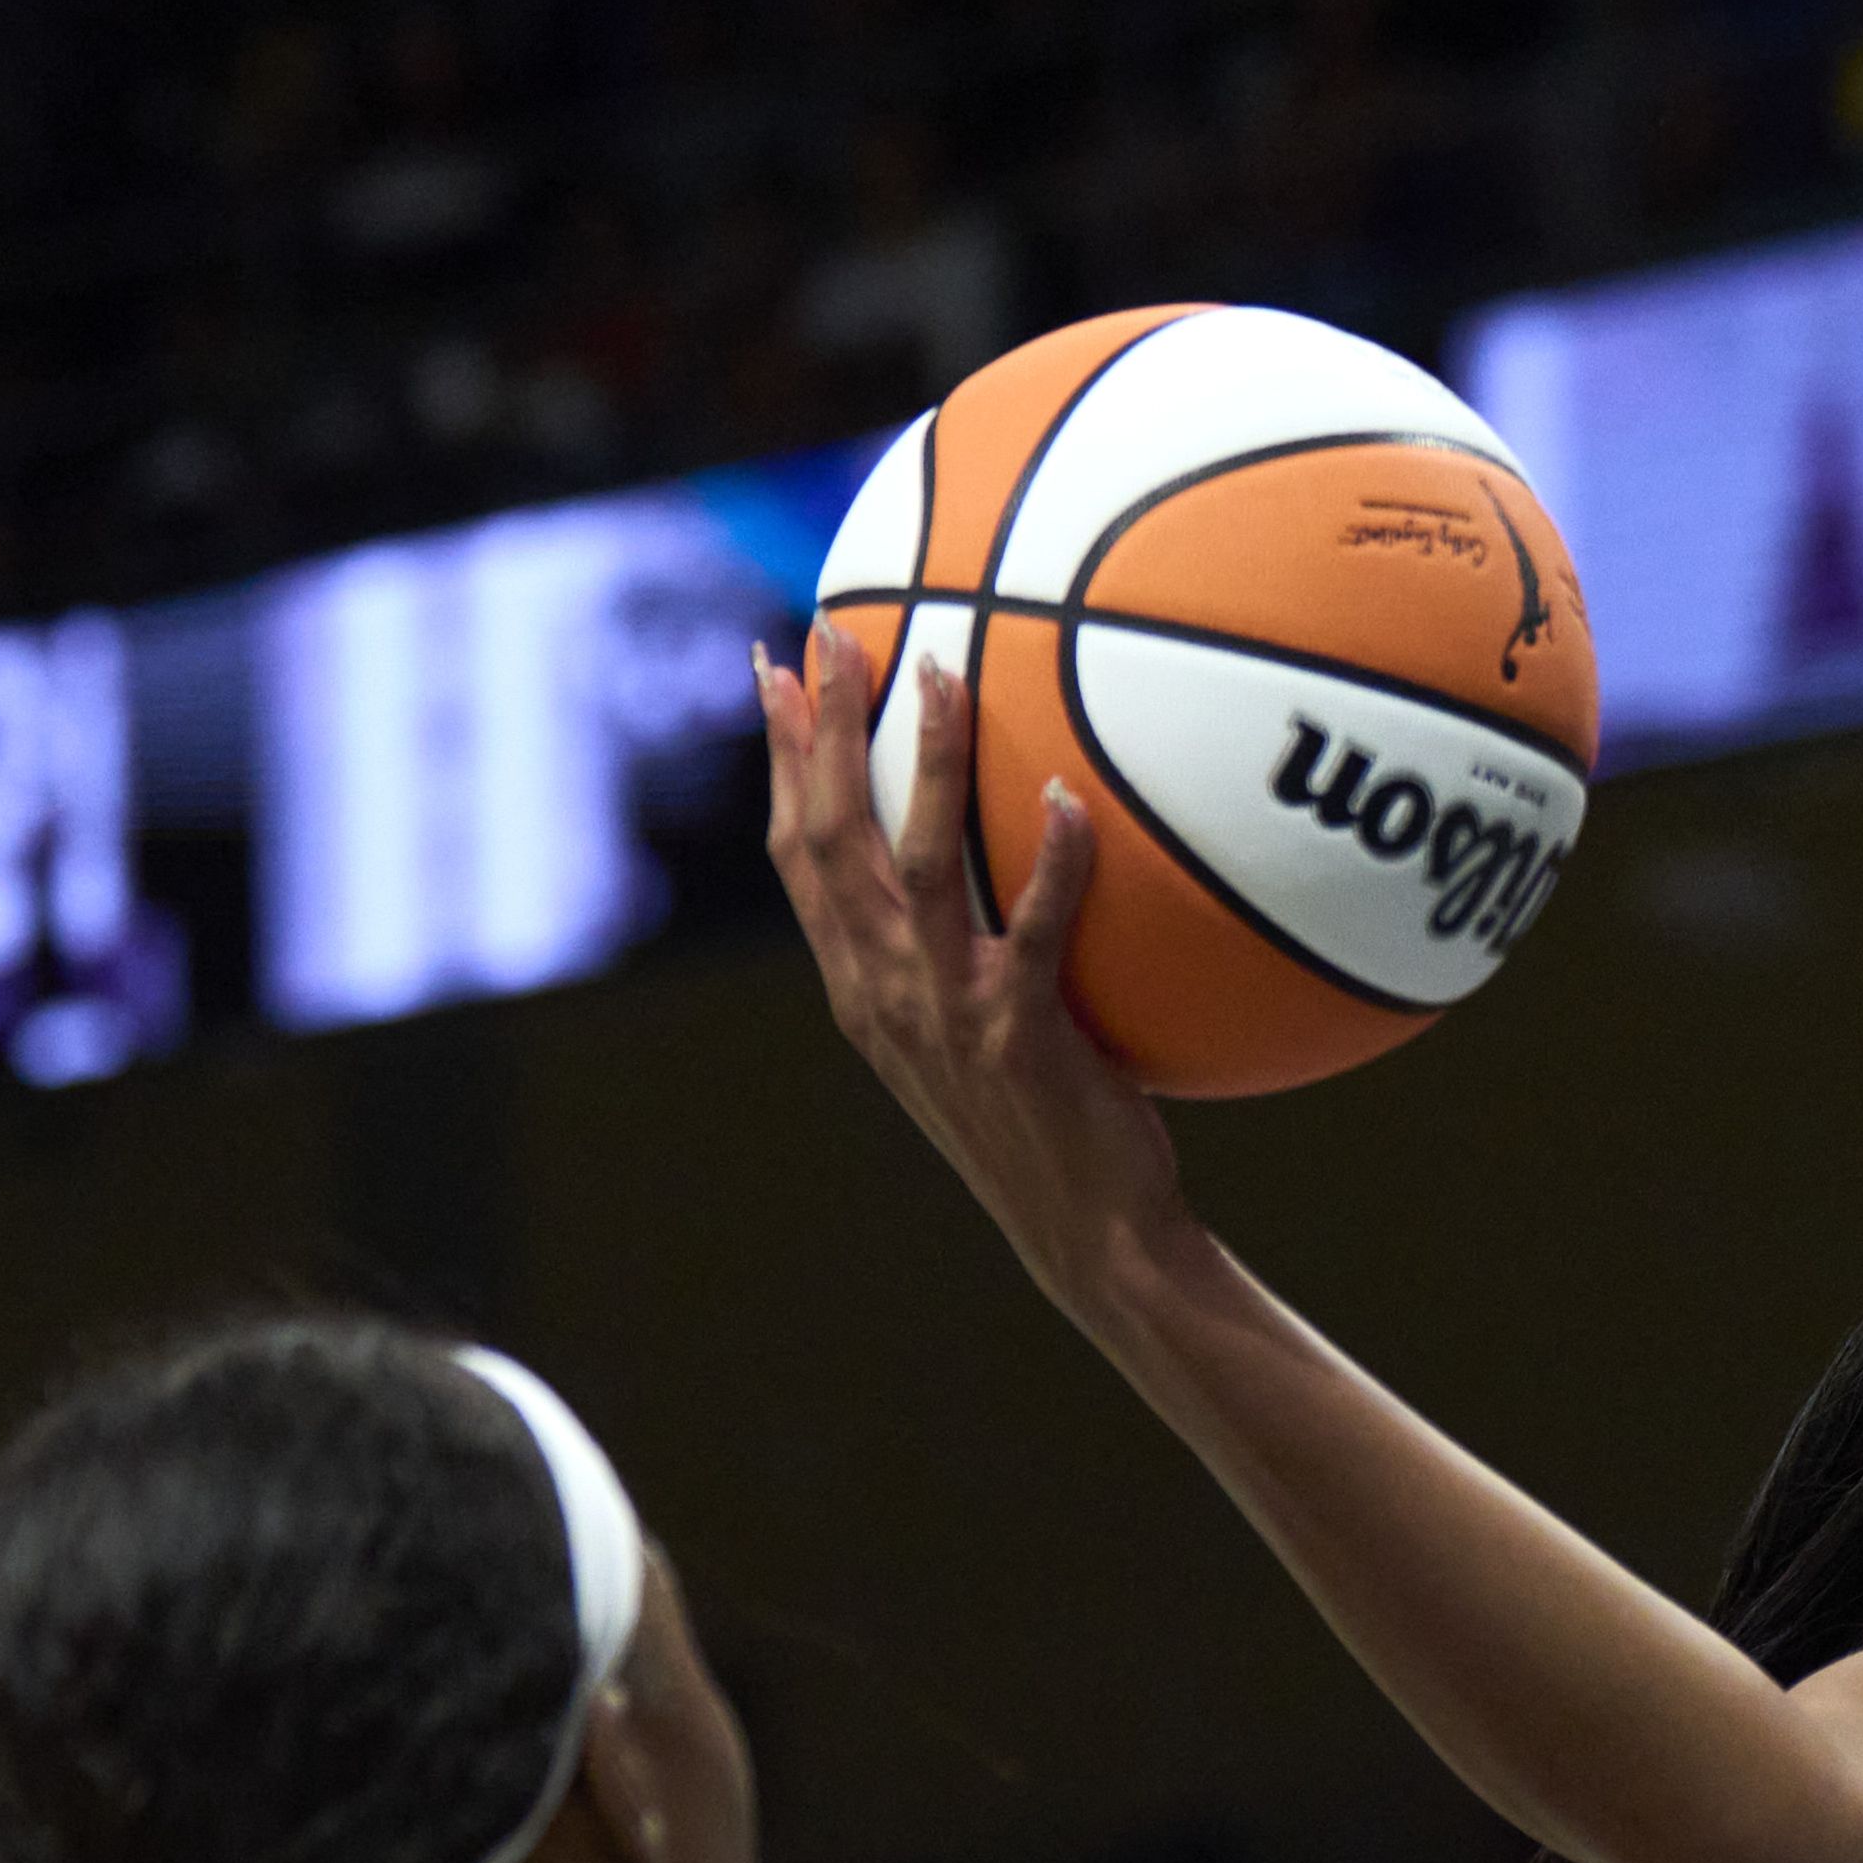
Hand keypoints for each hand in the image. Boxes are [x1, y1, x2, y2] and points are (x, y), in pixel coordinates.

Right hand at [758, 629, 1189, 1315]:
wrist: (1088, 1232)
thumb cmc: (1049, 1121)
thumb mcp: (980, 1023)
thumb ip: (967, 942)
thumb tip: (1012, 836)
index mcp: (862, 986)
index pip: (798, 853)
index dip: (782, 758)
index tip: (774, 669)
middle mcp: (884, 992)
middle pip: (828, 838)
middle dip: (820, 729)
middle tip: (827, 631)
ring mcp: (946, 1013)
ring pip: (916, 864)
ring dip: (925, 760)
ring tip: (939, 669)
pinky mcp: (1019, 1035)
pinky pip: (1037, 931)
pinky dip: (1055, 861)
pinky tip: (1072, 798)